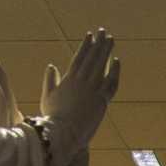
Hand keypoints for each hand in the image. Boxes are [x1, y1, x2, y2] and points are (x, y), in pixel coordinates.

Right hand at [40, 29, 119, 150]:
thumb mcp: (48, 97)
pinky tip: (117, 61)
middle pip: (92, 58)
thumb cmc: (53, 118)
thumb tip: (51, 66)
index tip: (89, 35)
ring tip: (111, 39)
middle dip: (98, 43)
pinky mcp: (102, 99)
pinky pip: (111, 82)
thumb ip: (50, 80)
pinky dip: (115, 71)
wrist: (64, 133)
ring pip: (102, 66)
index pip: (79, 57)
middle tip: (103, 31)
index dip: (85, 45)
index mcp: (69, 80)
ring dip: (107, 51)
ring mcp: (93, 89)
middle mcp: (82, 81)